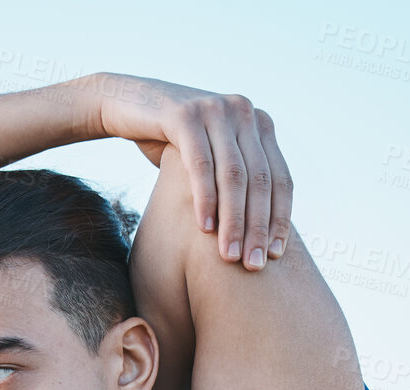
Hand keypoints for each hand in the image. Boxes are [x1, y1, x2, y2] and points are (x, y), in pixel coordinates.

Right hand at [80, 73, 291, 270]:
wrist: (129, 105)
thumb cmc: (172, 142)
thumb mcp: (212, 156)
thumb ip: (236, 177)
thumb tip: (258, 225)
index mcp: (259, 124)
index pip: (280, 178)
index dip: (280, 218)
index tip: (277, 254)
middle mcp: (244, 112)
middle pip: (260, 180)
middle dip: (257, 227)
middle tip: (253, 264)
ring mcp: (216, 109)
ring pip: (233, 175)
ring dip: (233, 220)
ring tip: (228, 256)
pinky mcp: (185, 114)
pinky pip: (201, 164)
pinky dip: (205, 199)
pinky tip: (205, 229)